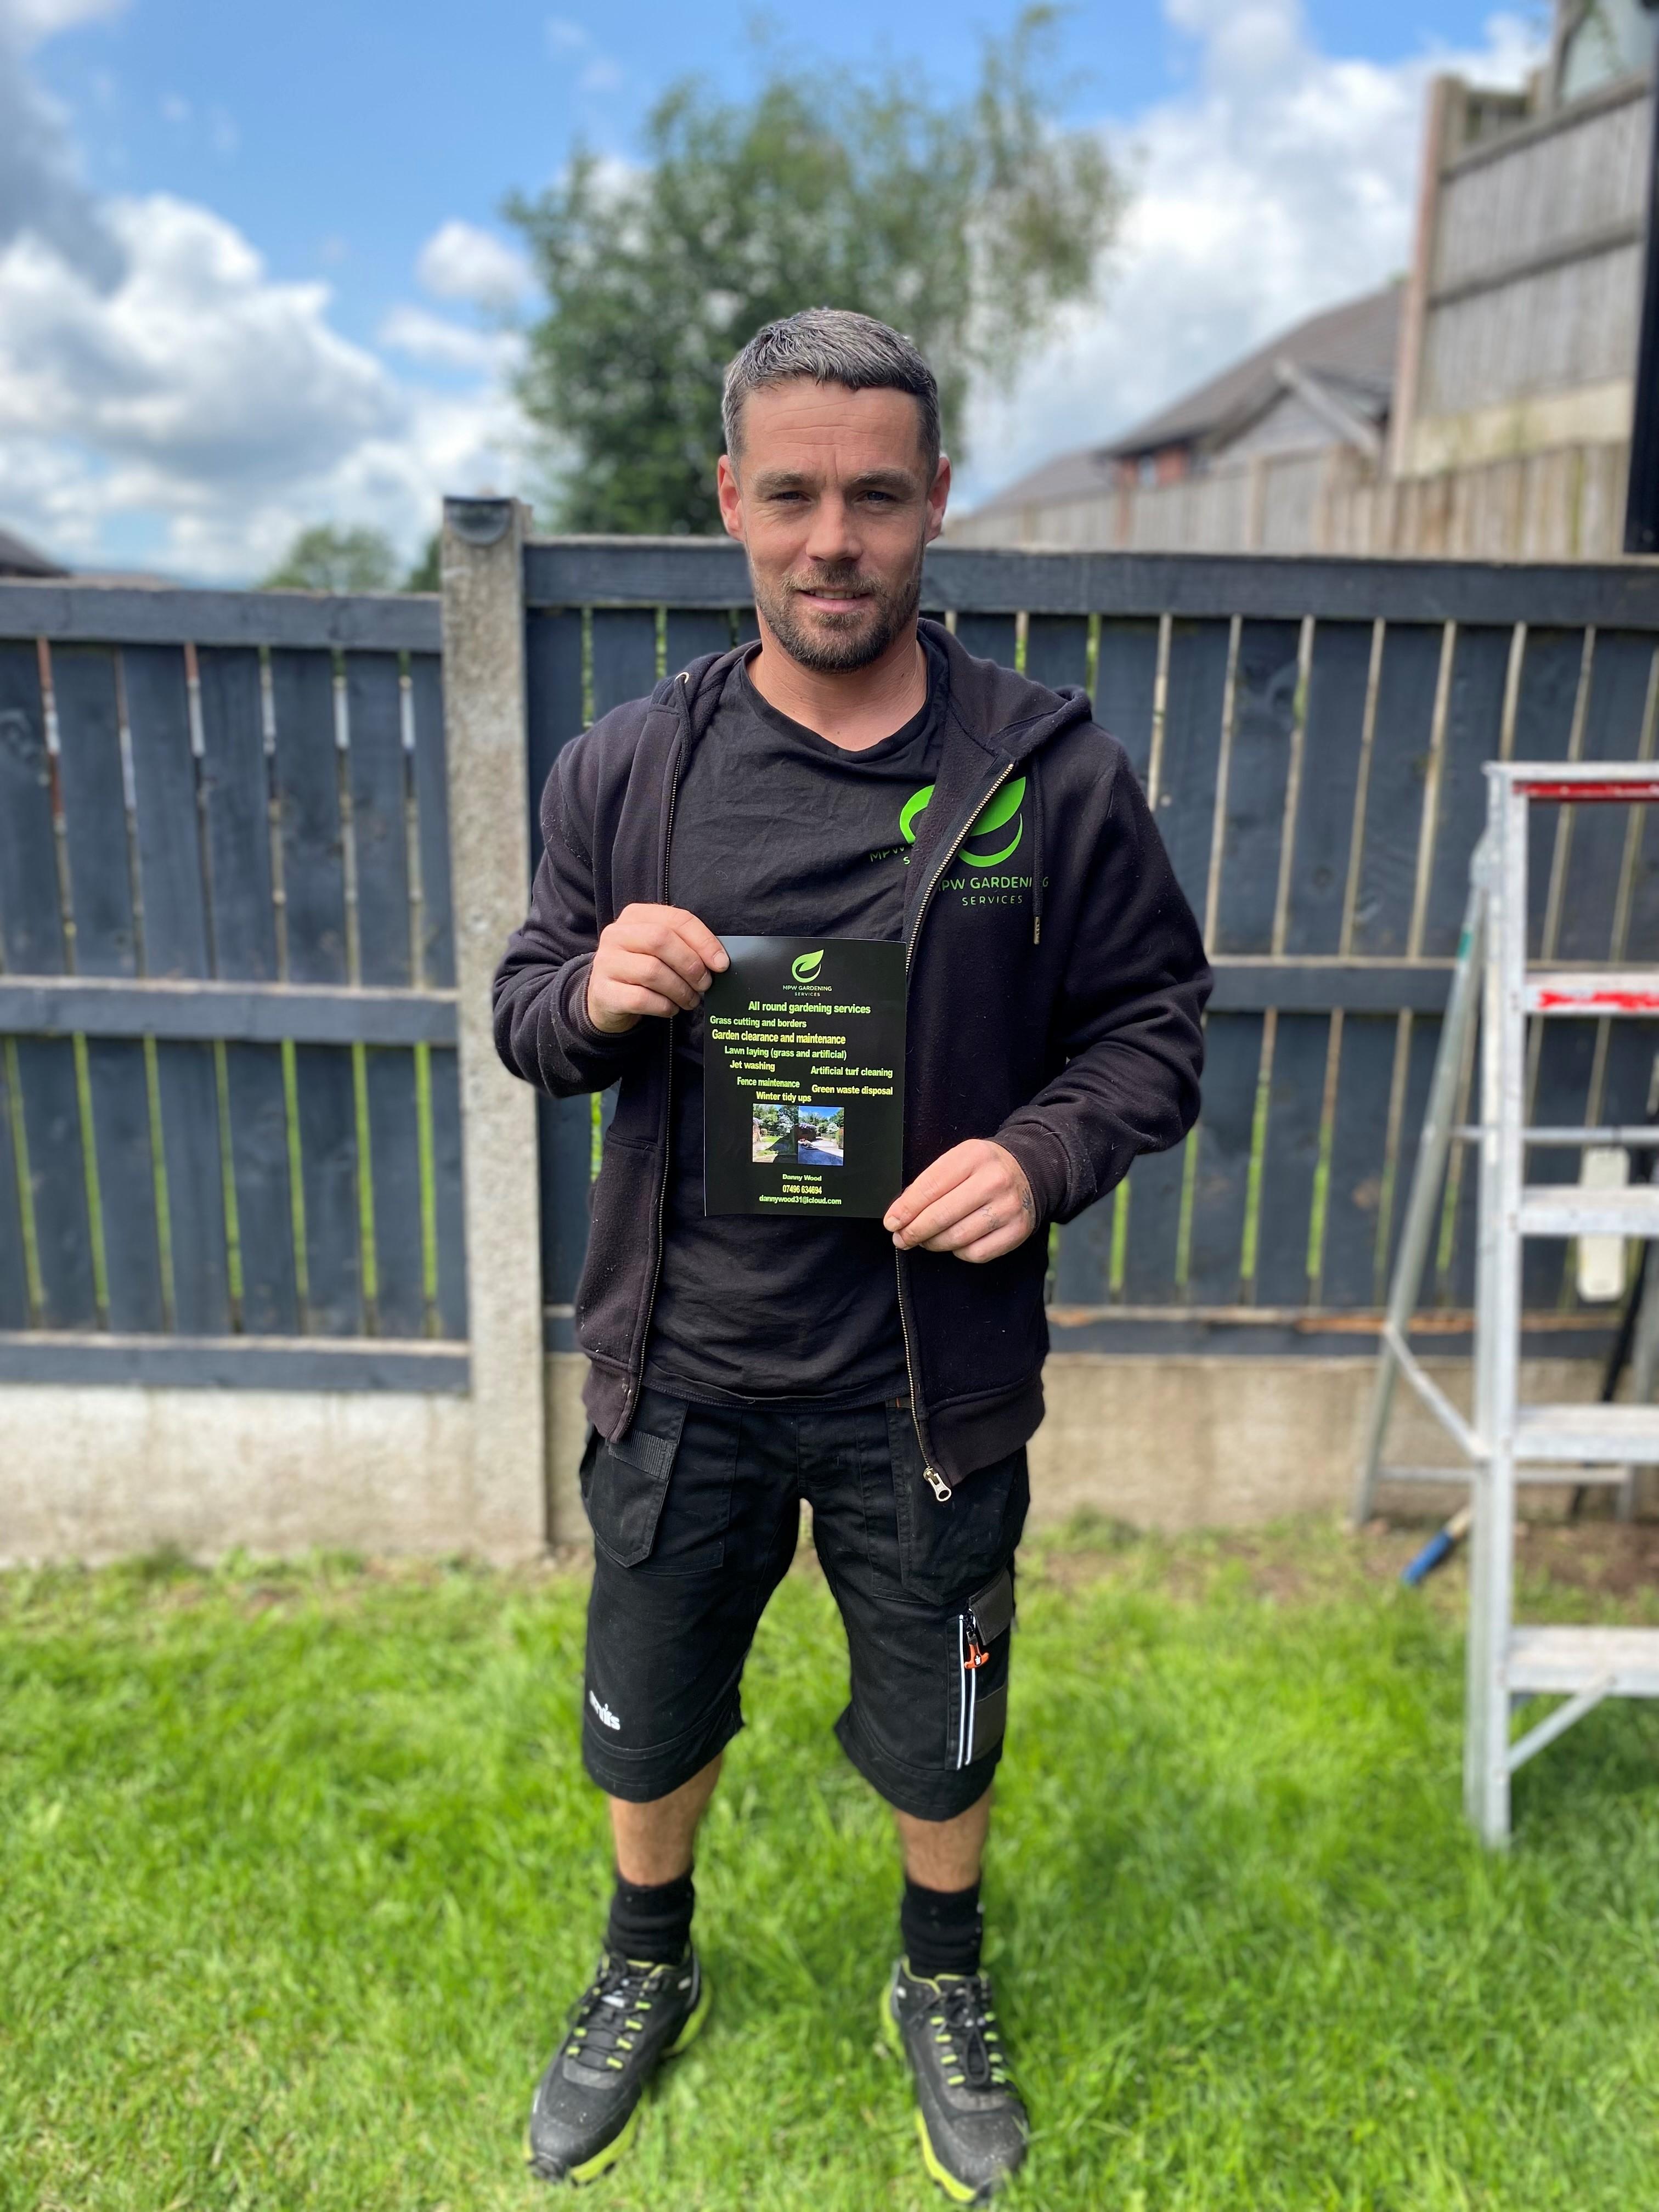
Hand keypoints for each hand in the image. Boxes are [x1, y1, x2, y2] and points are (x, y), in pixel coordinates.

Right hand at [586, 904, 728, 1034]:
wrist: (607, 998)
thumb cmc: (643, 970)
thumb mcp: (661, 951)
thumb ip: (685, 946)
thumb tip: (719, 961)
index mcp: (636, 916)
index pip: (676, 919)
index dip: (704, 941)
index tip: (722, 963)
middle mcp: (616, 934)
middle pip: (661, 940)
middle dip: (691, 965)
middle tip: (705, 984)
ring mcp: (606, 963)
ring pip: (652, 971)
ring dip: (680, 990)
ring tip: (690, 1000)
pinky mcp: (603, 991)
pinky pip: (641, 998)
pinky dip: (664, 1006)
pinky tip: (671, 1008)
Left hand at [884, 1140, 1036, 1264]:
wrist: (1029, 1170)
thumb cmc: (983, 1168)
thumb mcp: (958, 1160)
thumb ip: (931, 1182)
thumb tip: (901, 1214)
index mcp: (973, 1156)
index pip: (930, 1187)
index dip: (906, 1209)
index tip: (891, 1222)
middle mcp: (994, 1181)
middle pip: (942, 1216)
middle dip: (914, 1232)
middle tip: (901, 1238)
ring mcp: (1008, 1207)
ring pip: (957, 1238)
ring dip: (934, 1244)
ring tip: (925, 1240)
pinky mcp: (1017, 1230)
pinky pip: (976, 1253)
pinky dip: (958, 1252)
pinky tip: (954, 1243)